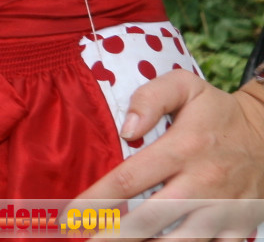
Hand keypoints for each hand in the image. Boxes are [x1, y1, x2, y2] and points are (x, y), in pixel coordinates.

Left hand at [74, 73, 263, 239]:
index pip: (130, 178)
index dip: (97, 199)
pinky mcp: (241, 224)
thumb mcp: (184, 87)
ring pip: (183, 241)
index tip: (71, 214)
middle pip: (151, 219)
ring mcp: (224, 207)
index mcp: (183, 148)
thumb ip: (150, 98)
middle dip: (116, 234)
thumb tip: (126, 130)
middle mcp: (203, 182)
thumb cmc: (216, 110)